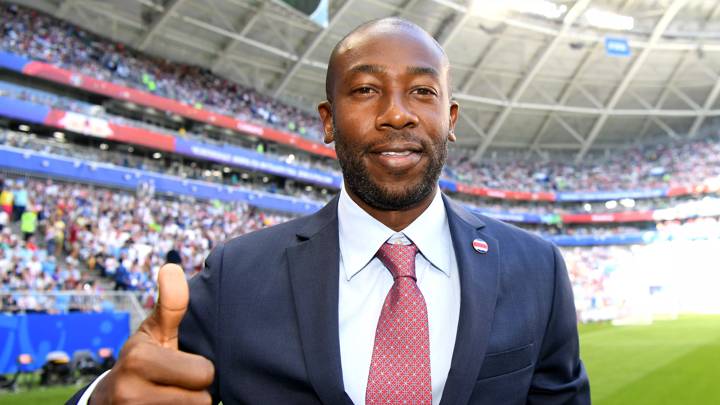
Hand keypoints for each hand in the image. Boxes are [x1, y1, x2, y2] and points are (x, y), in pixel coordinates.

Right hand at [90, 264, 213, 403]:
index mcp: (138, 358)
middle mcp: (129, 392)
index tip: (182, 367)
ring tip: (171, 398)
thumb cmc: (144, 361)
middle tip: (178, 385)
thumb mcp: (155, 332)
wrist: (109, 402)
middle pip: (202, 400)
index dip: (200, 371)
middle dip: (196, 392)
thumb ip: (171, 304)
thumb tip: (172, 267)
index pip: (204, 374)